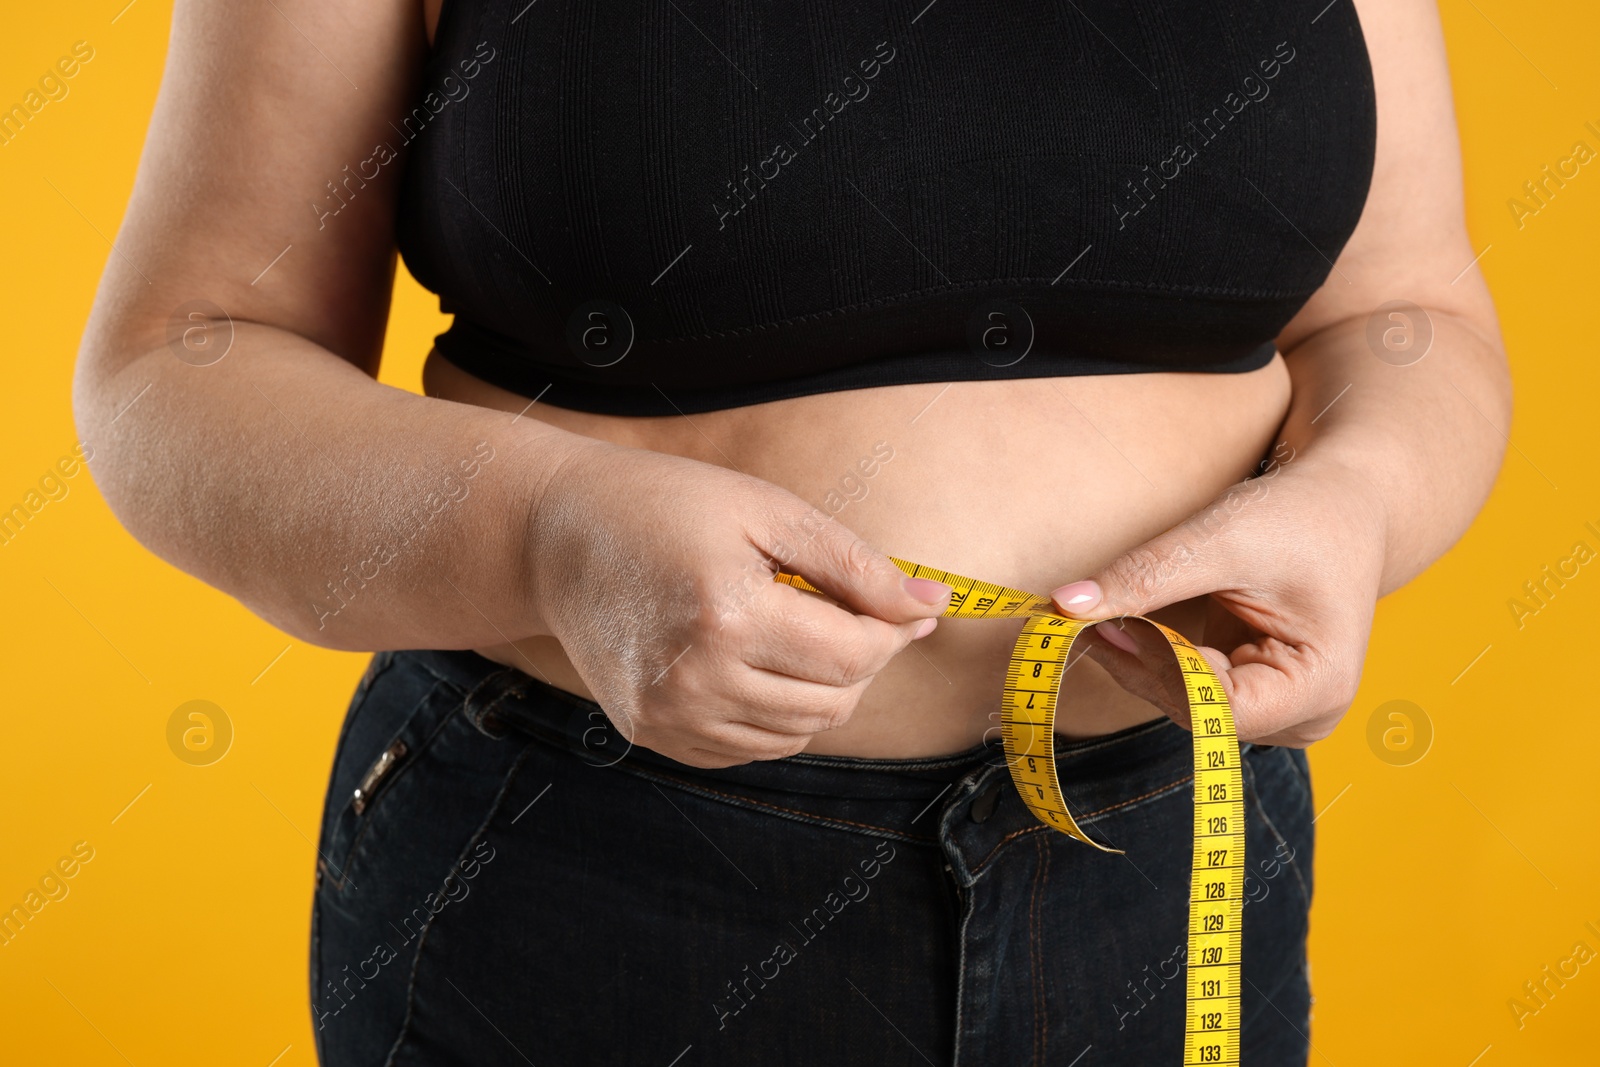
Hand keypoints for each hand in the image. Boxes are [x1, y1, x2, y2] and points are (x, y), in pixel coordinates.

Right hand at [524, 438, 949, 766]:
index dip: (894, 632)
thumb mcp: (767, 512)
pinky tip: (760, 663)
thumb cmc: (664, 506)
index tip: (907, 607)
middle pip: (832, 704)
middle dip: (862, 663)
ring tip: (801, 634)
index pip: (853, 656)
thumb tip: (932, 606)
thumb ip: (856, 566)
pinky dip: (776, 716)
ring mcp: (668, 716)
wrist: (554, 536)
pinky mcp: (651, 734)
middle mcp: (694, 680)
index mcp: (727, 616)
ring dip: (823, 692)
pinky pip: (749, 749)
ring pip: (796, 735)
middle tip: (852, 615)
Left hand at [1048, 453, 1387, 744]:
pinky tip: (1127, 623)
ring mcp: (1280, 713)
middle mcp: (1305, 716)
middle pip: (1195, 711)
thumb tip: (1064, 605)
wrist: (1344, 505)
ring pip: (1183, 704)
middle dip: (1136, 661)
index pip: (1216, 708)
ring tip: (1099, 614)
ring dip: (1138, 660)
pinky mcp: (1254, 695)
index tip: (1098, 626)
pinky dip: (1153, 657)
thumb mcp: (1222, 538)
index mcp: (1319, 688)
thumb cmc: (1300, 517)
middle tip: (1077, 616)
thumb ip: (1146, 576)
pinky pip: (1186, 689)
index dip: (1153, 669)